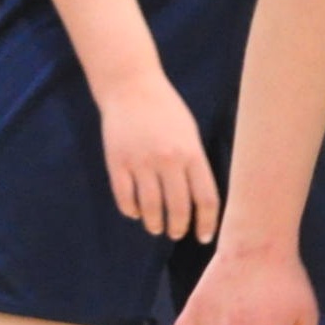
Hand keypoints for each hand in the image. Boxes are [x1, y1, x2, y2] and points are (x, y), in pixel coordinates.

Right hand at [97, 69, 219, 240]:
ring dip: (154, 224)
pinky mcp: (118, 163)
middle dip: (178, 228)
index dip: (206, 223)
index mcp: (192, 153)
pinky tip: (136, 213)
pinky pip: (125, 198)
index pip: (206, 198)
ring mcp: (141, 163)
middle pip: (178, 208)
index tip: (203, 237)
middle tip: (176, 233)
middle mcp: (168, 161)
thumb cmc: (166, 110)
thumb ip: (194, 164)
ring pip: (150, 208)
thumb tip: (199, 200)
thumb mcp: (190, 133)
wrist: (131, 87)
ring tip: (156, 228)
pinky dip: (131, 211)